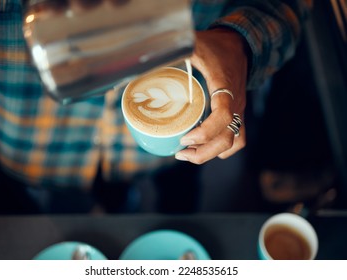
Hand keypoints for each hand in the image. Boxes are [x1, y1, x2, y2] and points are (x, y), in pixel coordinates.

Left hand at [175, 28, 247, 163]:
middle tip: (181, 152)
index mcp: (225, 89)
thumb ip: (177, 47)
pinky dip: (223, 148)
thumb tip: (151, 54)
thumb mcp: (196, 43)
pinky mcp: (238, 114)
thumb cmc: (216, 46)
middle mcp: (236, 104)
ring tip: (190, 152)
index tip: (184, 138)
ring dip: (212, 152)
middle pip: (228, 139)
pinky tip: (205, 147)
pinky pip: (239, 138)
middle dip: (203, 152)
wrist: (239, 45)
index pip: (222, 118)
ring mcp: (239, 111)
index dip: (204, 133)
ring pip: (234, 142)